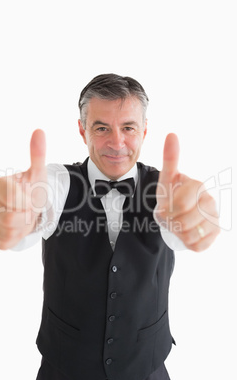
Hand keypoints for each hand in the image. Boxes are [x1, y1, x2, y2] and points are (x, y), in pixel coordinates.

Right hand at [0, 129, 46, 248]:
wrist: (27, 209)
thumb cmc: (31, 191)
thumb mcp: (38, 174)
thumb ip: (37, 154)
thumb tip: (39, 131)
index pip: (14, 200)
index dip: (27, 202)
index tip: (29, 197)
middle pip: (11, 219)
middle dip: (26, 216)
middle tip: (27, 210)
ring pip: (9, 232)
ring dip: (22, 227)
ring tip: (22, 217)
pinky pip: (5, 243)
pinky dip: (16, 237)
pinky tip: (16, 227)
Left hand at [156, 133, 219, 251]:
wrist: (177, 213)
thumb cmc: (172, 194)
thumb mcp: (166, 179)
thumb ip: (170, 158)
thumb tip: (171, 134)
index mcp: (199, 186)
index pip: (181, 204)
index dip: (167, 210)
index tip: (164, 208)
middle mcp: (211, 201)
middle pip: (183, 222)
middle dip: (170, 222)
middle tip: (169, 218)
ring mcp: (215, 218)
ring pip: (190, 235)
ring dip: (177, 233)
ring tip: (177, 224)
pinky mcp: (215, 234)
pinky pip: (197, 246)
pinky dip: (187, 242)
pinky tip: (186, 233)